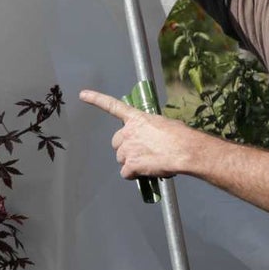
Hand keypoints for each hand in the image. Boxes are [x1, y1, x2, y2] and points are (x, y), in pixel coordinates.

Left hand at [80, 88, 199, 180]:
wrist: (185, 150)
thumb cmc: (181, 136)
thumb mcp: (163, 124)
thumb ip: (150, 129)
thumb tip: (153, 139)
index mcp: (136, 118)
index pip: (112, 106)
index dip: (96, 99)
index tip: (82, 94)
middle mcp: (128, 131)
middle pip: (116, 142)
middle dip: (125, 148)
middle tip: (141, 153)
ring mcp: (127, 148)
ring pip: (121, 158)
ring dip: (131, 162)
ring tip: (149, 162)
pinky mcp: (130, 164)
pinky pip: (126, 173)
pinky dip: (134, 175)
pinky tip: (145, 172)